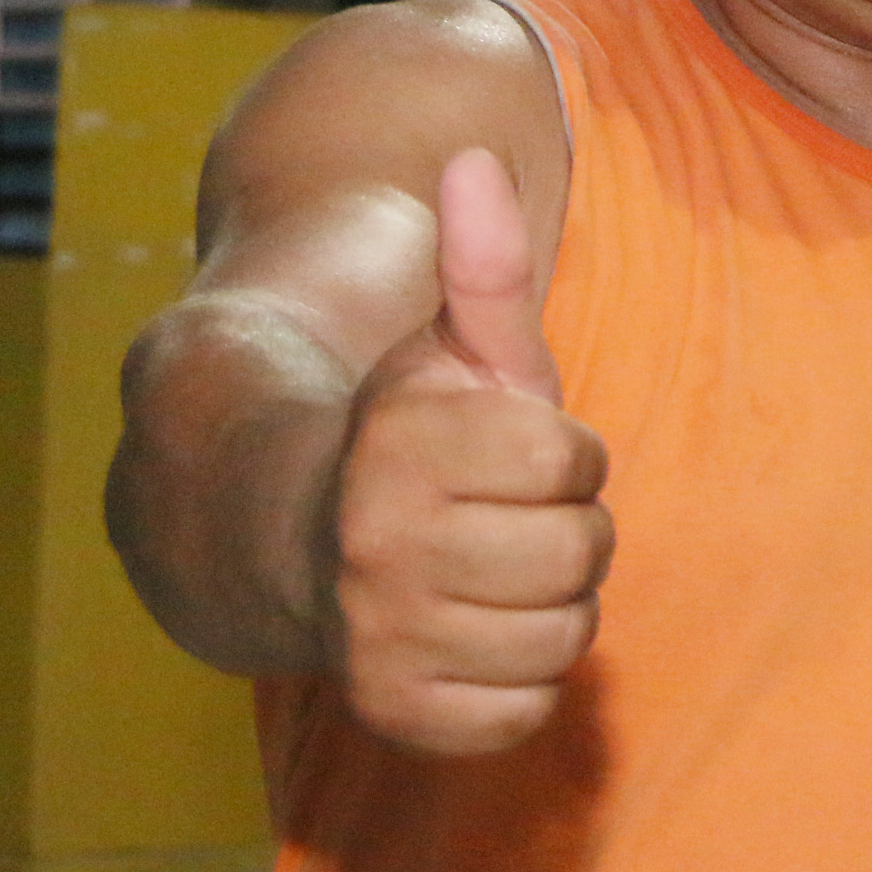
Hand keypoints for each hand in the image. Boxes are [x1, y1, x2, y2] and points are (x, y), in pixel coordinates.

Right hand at [327, 147, 610, 754]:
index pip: (571, 459)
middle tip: (511, 519)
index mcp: (399, 444)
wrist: (291, 539)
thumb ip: (481, 261)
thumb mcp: (452, 346)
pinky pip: (527, 711)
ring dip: (551, 606)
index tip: (514, 451)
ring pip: (564, 637)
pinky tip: (475, 634)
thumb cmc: (412, 435)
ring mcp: (379, 637)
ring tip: (496, 573)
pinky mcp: (393, 713)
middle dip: (566, 530)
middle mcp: (378, 546)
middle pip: (581, 553)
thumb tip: (475, 157)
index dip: (561, 452)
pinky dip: (520, 679)